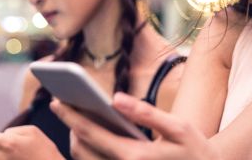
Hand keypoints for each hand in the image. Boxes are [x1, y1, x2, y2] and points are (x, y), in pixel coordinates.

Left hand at [51, 93, 220, 159]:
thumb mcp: (178, 128)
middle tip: (63, 104)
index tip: (56, 100)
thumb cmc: (195, 151)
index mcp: (133, 157)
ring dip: (77, 139)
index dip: (71, 116)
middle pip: (81, 150)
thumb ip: (146, 113)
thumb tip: (116, 98)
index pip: (91, 134)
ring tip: (77, 116)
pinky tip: (94, 132)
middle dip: (69, 127)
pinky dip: (89, 149)